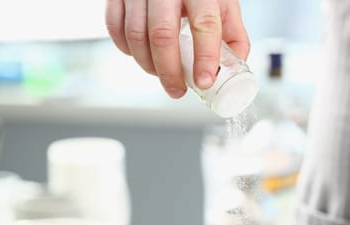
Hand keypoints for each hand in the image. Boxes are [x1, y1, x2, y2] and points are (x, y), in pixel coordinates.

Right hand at [105, 0, 249, 97]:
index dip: (205, 57)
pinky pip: (115, 28)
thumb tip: (234, 69)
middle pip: (163, 35)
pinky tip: (142, 56)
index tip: (204, 81)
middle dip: (169, 72)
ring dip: (147, 65)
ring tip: (161, 75)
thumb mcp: (223, 3)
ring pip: (136, 36)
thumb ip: (233, 34)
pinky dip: (127, 50)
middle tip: (177, 90)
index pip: (204, 24)